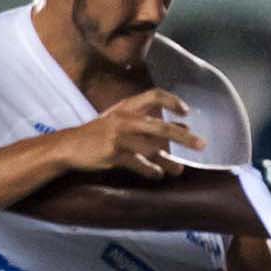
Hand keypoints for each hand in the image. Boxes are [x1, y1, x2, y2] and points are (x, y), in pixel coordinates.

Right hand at [59, 89, 204, 178]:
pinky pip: (136, 163)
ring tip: (179, 170)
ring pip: (151, 149)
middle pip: (161, 127)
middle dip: (183, 137)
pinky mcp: (112, 153)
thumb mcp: (122, 122)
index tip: (186, 112)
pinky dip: (149, 170)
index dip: (172, 101)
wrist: (68, 146)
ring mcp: (118, 136)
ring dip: (168, 161)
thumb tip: (185, 127)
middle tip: (202, 144)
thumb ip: (151, 124)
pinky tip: (157, 175)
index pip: (154, 95)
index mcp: (127, 107)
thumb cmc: (99, 134)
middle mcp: (124, 119)